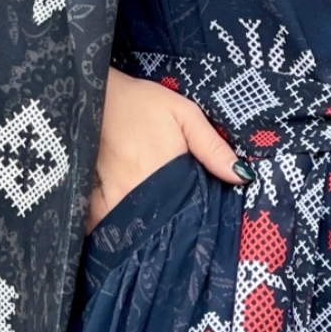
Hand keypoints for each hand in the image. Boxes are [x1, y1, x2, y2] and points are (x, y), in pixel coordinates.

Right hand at [87, 67, 243, 233]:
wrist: (94, 93)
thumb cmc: (143, 103)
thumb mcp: (185, 114)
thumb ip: (213, 147)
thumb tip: (242, 177)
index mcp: (162, 170)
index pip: (184, 212)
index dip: (192, 225)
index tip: (199, 230)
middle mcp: (133, 188)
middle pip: (155, 226)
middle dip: (166, 234)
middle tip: (176, 237)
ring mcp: (107, 194)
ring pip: (127, 229)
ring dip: (139, 235)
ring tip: (150, 239)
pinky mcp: (88, 194)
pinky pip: (98, 224)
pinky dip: (108, 230)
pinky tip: (119, 234)